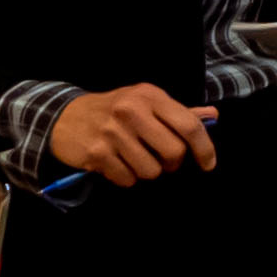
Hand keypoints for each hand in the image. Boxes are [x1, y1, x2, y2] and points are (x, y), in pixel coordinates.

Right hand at [49, 85, 215, 184]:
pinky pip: (127, 179)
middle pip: (174, 152)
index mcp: (150, 96)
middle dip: (173, 163)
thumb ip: (179, 111)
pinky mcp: (96, 154)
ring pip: (151, 170)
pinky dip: (127, 177)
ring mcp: (112, 133)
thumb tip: (212, 115)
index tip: (208, 163)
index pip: (189, 125)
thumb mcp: (145, 101)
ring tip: (137, 159)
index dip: (204, 148)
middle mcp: (132, 112)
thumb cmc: (113, 109)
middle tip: (164, 160)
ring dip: (148, 171)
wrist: (63, 116)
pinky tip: (118, 164)